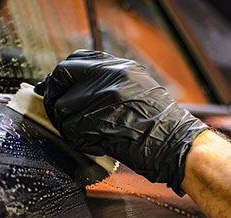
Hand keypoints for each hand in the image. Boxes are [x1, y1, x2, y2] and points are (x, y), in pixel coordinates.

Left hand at [34, 50, 207, 193]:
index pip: (74, 61)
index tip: (53, 87)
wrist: (177, 144)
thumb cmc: (161, 124)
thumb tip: (75, 87)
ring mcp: (102, 98)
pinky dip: (78, 141)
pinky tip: (95, 144)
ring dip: (68, 125)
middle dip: (54, 96)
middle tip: (56, 112)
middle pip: (61, 79)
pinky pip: (70, 131)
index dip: (60, 76)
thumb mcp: (138, 88)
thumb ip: (108, 82)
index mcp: (119, 66)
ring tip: (87, 134)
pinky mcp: (96, 122)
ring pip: (62, 109)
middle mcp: (109, 76)